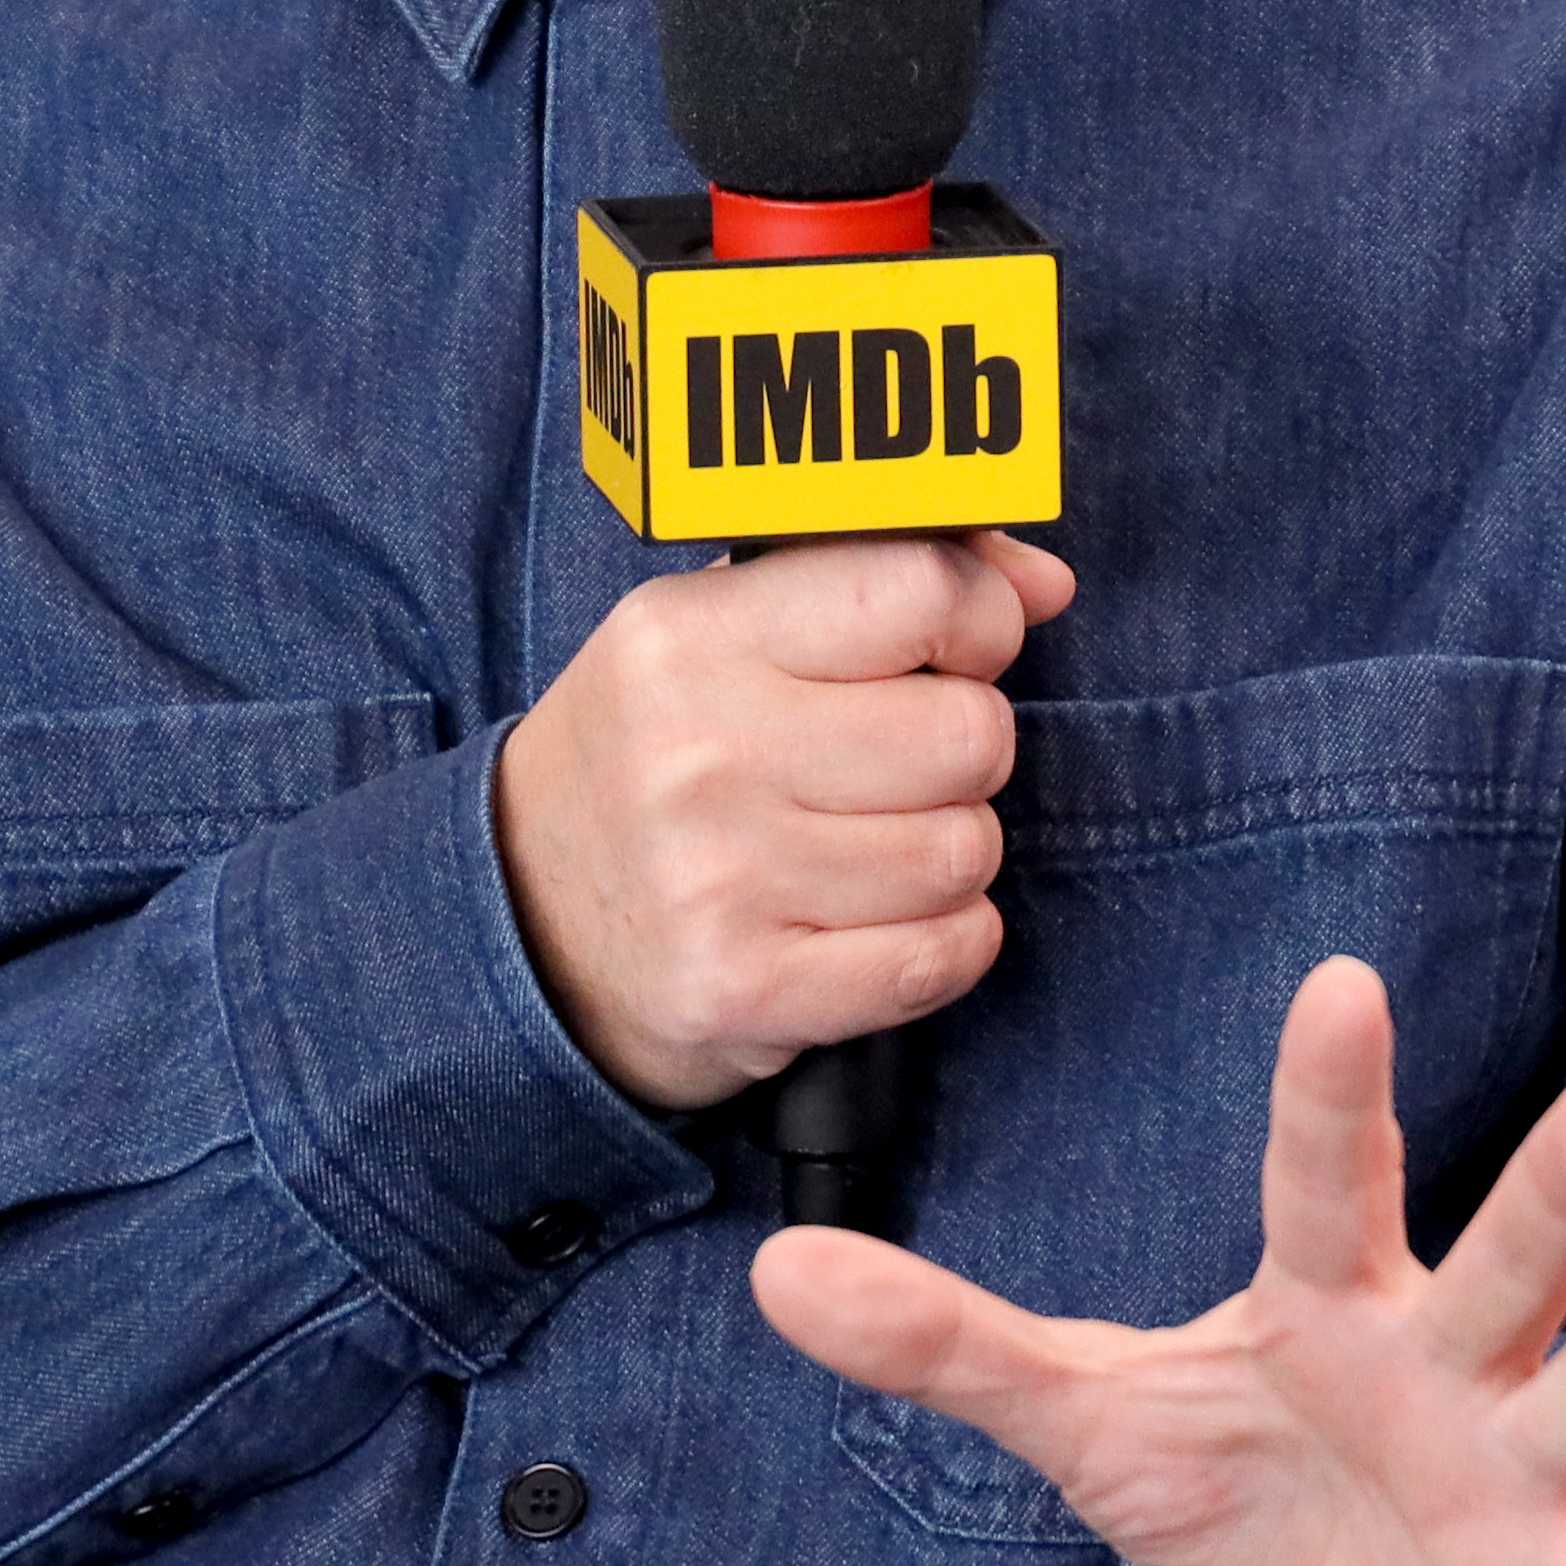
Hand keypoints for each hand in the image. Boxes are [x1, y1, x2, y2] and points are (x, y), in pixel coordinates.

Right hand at [492, 532, 1070, 1110]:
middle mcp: (700, 756)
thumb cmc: (657, 754)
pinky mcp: (747, 993)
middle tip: (903, 764)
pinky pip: (941, 957)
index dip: (979, 621)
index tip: (958, 649)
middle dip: (964, 751)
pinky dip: (948, 943)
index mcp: (691, 639)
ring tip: (875, 844)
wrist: (520, 922)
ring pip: (966, 852)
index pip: (921, 590)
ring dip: (950, 852)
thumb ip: (886, 573)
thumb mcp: (723, 628)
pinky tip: (888, 920)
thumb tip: (1044, 582)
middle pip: (970, 734)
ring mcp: (720, 884)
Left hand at [748, 955, 1565, 1565]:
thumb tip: (767, 1271)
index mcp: (1325, 1300)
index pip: (1322, 1181)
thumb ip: (945, 1341)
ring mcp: (1526, 1469)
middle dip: (1553, 1202)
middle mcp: (1447, 1358)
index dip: (1330, 1094)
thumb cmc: (1231, 1490)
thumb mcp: (1080, 1421)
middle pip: (1501, 1264)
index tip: (1345, 981)